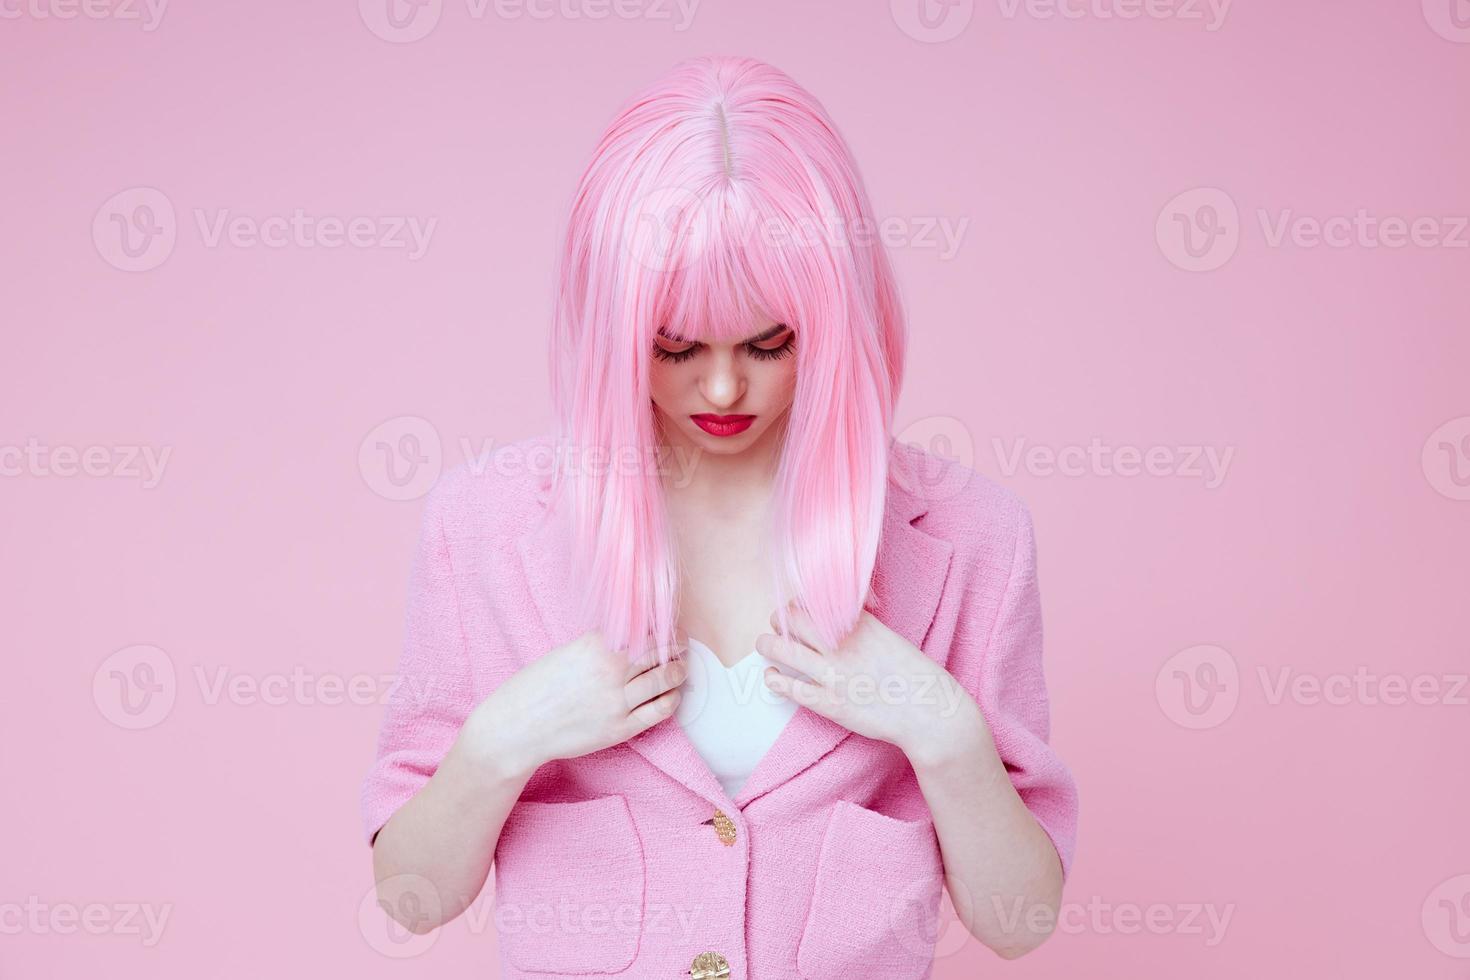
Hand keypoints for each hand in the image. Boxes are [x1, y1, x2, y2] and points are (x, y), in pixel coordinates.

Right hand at [458, 631, 686, 777]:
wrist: (518, 727)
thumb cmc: (538, 687)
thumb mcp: (567, 652)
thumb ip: (600, 644)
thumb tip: (632, 635)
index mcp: (596, 645)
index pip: (645, 629)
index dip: (663, 627)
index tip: (670, 627)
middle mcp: (610, 670)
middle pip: (660, 651)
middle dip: (676, 647)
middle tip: (681, 646)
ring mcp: (617, 701)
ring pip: (665, 679)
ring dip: (678, 671)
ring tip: (680, 668)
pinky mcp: (620, 728)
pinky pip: (659, 710)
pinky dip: (671, 699)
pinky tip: (671, 695)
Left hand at [755, 602, 982, 757]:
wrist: (929, 711)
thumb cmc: (914, 674)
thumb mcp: (889, 636)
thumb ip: (860, 625)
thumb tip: (838, 618)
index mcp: (859, 623)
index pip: (814, 600)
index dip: (801, 604)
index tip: (801, 611)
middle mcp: (842, 644)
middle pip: (791, 618)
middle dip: (779, 620)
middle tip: (778, 626)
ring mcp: (834, 674)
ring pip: (783, 648)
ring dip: (767, 644)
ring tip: (764, 645)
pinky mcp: (831, 704)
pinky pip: (791, 687)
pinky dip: (775, 680)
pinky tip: (772, 677)